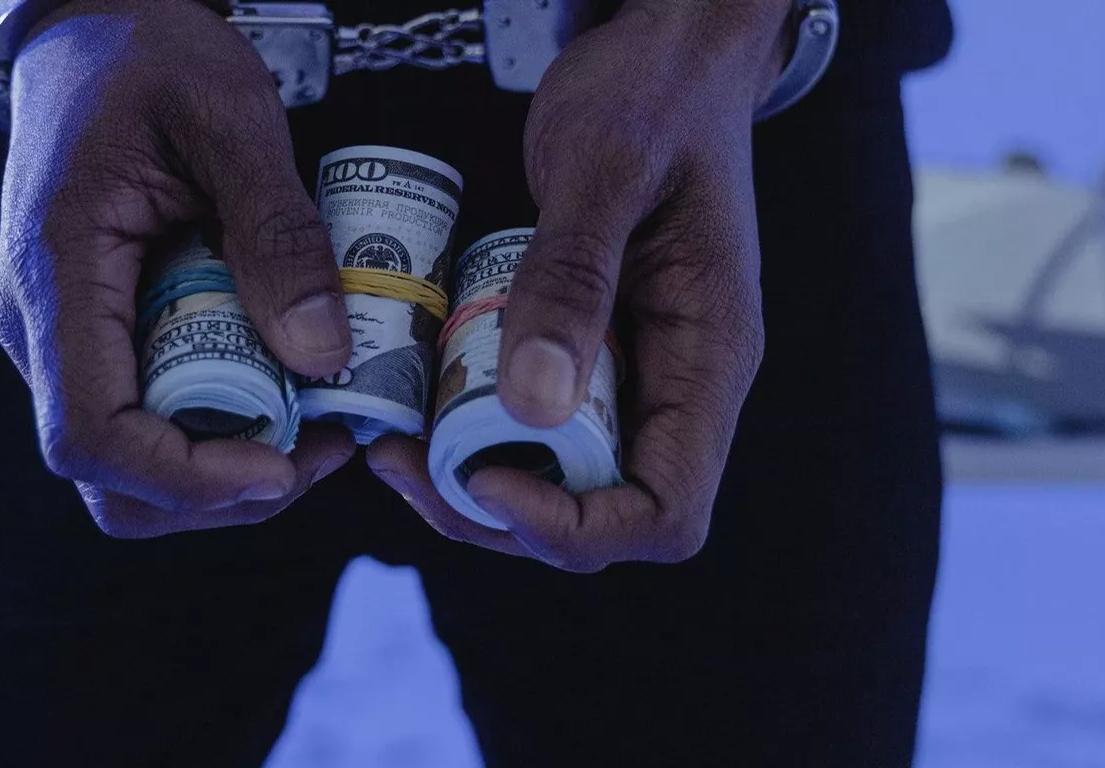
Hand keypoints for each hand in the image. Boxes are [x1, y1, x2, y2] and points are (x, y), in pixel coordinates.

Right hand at [0, 0, 354, 536]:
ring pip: (127, 464)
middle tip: (325, 450)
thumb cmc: (150, 54)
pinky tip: (290, 394)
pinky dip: (218, 431)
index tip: (282, 467)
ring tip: (320, 430)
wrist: (91, 26)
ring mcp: (62, 336)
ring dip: (225, 472)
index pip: (91, 434)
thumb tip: (322, 357)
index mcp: (56, 274)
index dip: (187, 479)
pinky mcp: (96, 335)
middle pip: (108, 477)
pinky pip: (147, 417)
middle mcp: (39, 325)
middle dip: (221, 493)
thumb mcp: (231, 119)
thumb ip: (277, 233)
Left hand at [369, 0, 791, 570]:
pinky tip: (414, 400)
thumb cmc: (656, 89)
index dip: (574, 526)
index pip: (666, 512)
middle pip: (601, 516)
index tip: (485, 477)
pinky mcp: (591, 351)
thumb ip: (573, 277)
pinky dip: (474, 430)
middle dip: (499, 511)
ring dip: (473, 481)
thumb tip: (532, 404)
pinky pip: (536, 423)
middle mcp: (679, 384)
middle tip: (403, 465)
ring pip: (560, 480)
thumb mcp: (604, 165)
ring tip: (393, 444)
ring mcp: (635, 372)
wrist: (674, 48)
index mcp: (711, 357)